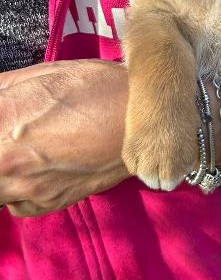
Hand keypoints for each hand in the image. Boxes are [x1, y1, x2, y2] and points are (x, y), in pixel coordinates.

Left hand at [0, 60, 128, 216]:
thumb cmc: (100, 88)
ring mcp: (29, 188)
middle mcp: (8, 160)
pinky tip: (35, 171)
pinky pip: (17, 206)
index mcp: (3, 117)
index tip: (5, 115)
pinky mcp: (50, 203)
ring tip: (19, 155)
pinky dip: (19, 192)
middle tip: (11, 136)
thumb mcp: (45, 73)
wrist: (148, 120)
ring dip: (4, 174)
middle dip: (1, 148)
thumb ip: (4, 87)